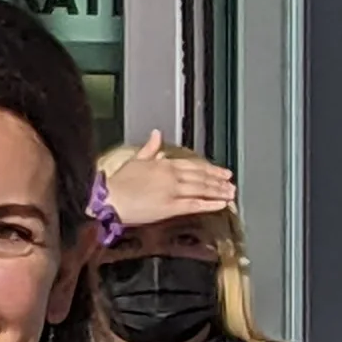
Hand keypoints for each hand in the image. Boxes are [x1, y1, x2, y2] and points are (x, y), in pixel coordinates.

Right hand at [98, 131, 238, 239]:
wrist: (110, 199)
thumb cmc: (119, 182)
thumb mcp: (135, 160)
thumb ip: (150, 148)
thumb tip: (157, 134)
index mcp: (164, 163)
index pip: (193, 165)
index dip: (209, 168)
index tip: (221, 171)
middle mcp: (172, 175)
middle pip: (201, 176)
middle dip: (218, 179)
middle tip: (231, 181)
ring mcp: (173, 191)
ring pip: (202, 189)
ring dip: (218, 191)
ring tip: (231, 193)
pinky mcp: (171, 207)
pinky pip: (195, 204)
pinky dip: (210, 204)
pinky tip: (222, 204)